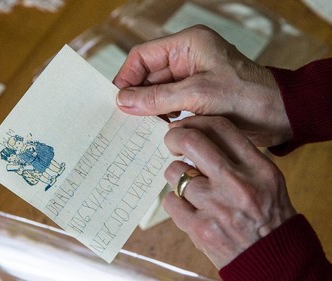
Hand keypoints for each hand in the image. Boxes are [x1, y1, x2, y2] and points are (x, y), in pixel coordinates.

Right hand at [113, 25, 291, 146]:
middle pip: (148, 76)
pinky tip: (157, 131)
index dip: (127, 77)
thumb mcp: (197, 95)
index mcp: (187, 45)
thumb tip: (123, 101)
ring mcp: (191, 79)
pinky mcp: (196, 97)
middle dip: (137, 97)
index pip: (143, 56)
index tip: (116, 100)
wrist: (279, 115)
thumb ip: (157, 98)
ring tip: (139, 128)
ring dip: (149, 109)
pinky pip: (170, 105)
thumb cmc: (246, 97)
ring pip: (158, 92)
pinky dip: (162, 117)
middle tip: (124, 120)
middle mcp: (187, 59)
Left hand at [162, 116, 295, 268]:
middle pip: (191, 141)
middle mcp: (237, 183)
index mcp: (258, 168)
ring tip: (186, 184)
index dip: (195, 121)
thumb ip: (238, 156)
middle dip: (174, 137)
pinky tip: (188, 206)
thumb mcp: (266, 179)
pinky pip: (170, 201)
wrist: (273, 259)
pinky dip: (175, 201)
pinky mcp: (200, 228)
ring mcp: (216, 206)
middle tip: (172, 142)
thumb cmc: (268, 214)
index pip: (220, 127)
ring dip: (176, 175)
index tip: (185, 125)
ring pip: (175, 172)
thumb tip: (198, 135)